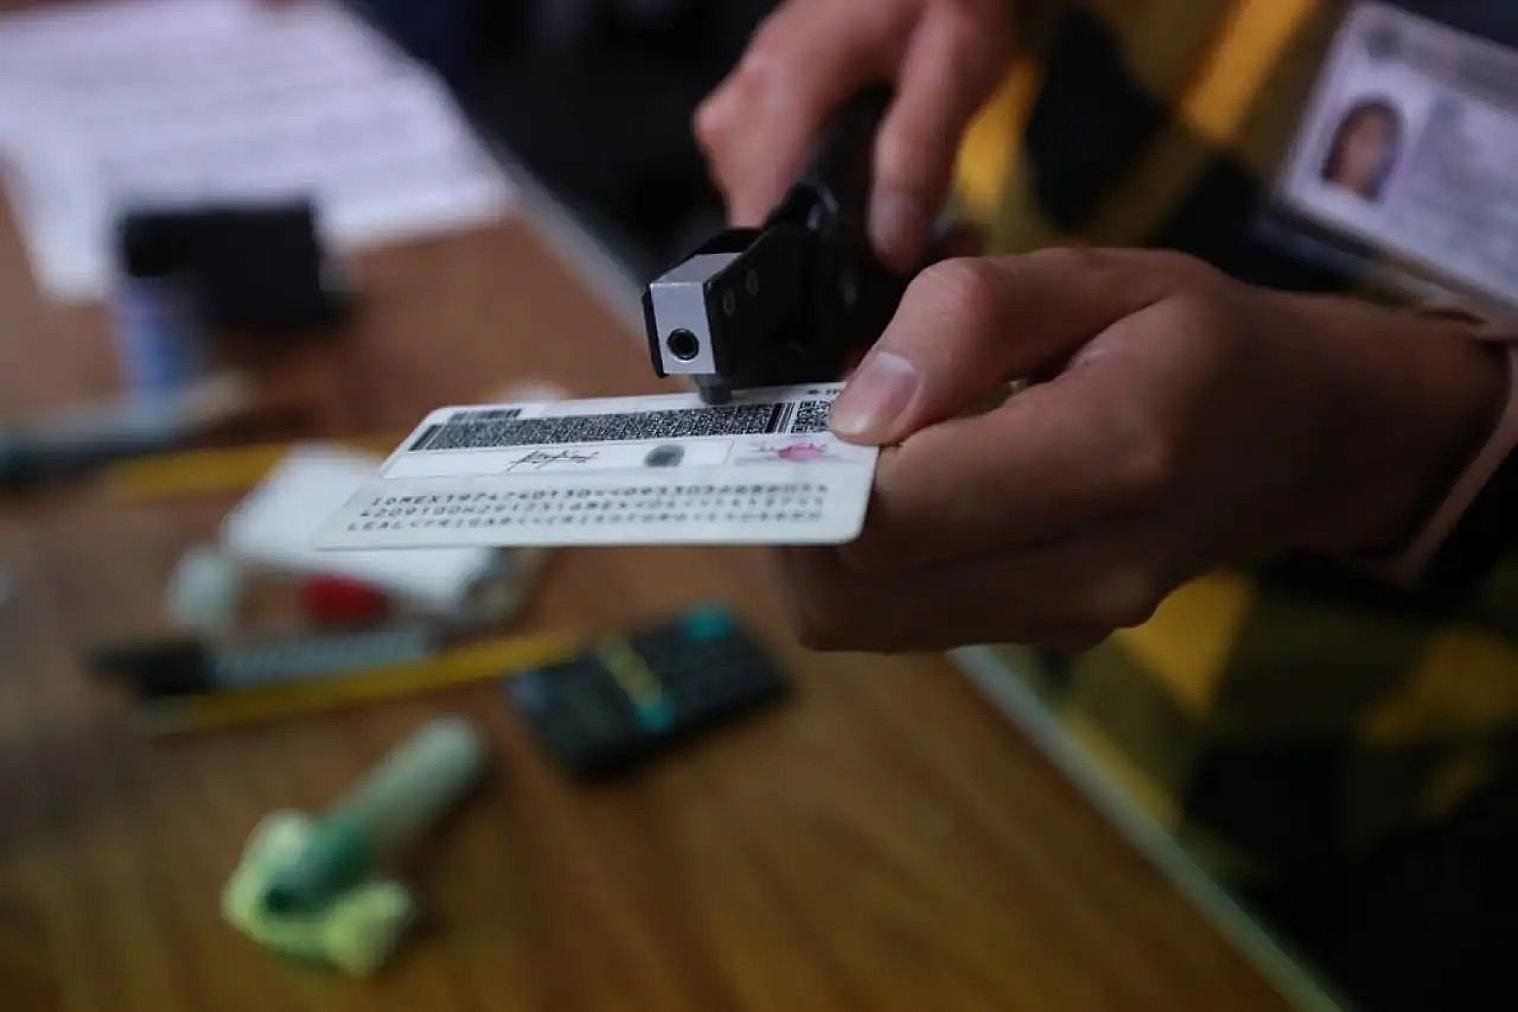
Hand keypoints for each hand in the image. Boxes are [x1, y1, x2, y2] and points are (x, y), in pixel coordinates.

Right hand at [694, 0, 1012, 271]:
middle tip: (906, 241)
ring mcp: (738, 108)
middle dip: (826, 248)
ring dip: (818, 223)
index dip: (807, 274)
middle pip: (759, 224)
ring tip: (893, 209)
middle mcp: (744, 101)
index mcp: (782, 88)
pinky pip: (764, 181)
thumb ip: (919, 158)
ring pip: (760, 209)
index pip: (759, 222)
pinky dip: (809, 195)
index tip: (857, 295)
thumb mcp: (954, 70)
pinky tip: (859, 181)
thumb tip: (889, 246)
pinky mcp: (749, 114)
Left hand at [779, 250, 1507, 650]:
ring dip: (817, 538)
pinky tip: (896, 484)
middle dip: (789, 509)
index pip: (894, 514)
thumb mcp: (1097, 275)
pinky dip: (865, 557)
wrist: (1291, 434)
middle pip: (852, 593)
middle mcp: (1086, 569)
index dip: (807, 464)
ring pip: (859, 619)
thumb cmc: (1194, 339)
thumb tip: (856, 409)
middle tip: (798, 424)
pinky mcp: (1039, 633)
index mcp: (1111, 458)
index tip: (794, 398)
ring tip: (847, 450)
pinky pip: (899, 615)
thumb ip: (967, 320)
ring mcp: (1062, 618)